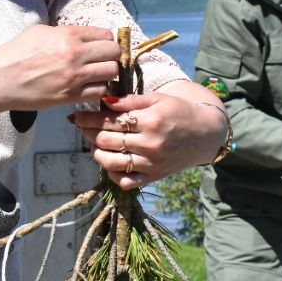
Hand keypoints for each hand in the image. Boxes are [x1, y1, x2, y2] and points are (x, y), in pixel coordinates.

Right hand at [0, 25, 121, 111]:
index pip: (105, 35)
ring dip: (107, 73)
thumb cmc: (15, 53)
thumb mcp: (40, 32)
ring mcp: (74, 77)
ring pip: (112, 72)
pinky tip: (88, 86)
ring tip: (97, 73)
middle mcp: (75, 54)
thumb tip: (83, 37)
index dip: (106, 40)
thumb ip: (65, 32)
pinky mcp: (70, 96)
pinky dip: (98, 89)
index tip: (101, 46)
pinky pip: (100, 92)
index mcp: (68, 35)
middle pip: (114, 53)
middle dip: (112, 56)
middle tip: (103, 60)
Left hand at [70, 90, 224, 190]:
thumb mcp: (158, 99)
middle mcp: (150, 144)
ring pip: (111, 162)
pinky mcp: (154, 176)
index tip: (75, 115)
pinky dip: (112, 174)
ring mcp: (151, 163)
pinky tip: (109, 162)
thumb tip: (103, 100)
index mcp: (150, 121)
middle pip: (107, 140)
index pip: (110, 120)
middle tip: (80, 126)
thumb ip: (131, 100)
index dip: (88, 117)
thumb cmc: (180, 111)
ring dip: (96, 152)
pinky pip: (126, 181)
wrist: (206, 134)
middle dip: (87, 132)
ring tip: (93, 143)